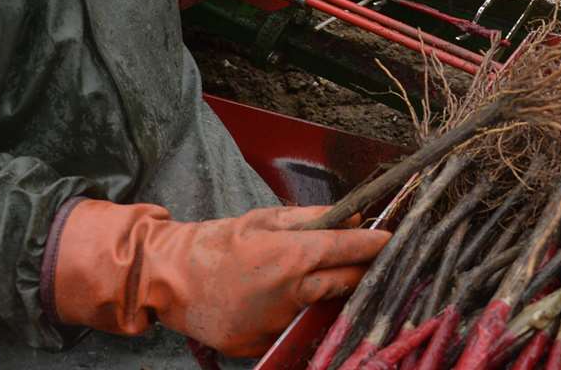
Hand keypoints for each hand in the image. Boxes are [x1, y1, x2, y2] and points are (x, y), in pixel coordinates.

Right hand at [47, 201, 390, 355]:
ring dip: (329, 294)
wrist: (169, 279)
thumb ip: (310, 219)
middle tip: (368, 259)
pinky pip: (294, 327)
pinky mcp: (265, 344)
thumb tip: (350, 215)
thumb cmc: (216, 243)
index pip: (350, 249)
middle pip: (348, 284)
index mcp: (293, 256)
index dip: (375, 243)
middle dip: (362, 270)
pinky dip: (296, 314)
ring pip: (322, 308)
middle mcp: (293, 294)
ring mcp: (280, 324)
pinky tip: (282, 301)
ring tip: (321, 279)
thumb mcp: (262, 220)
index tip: (391, 238)